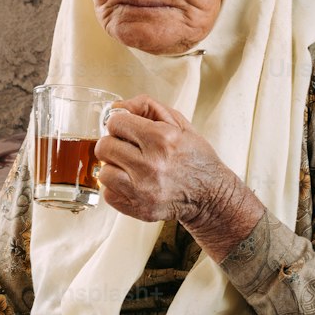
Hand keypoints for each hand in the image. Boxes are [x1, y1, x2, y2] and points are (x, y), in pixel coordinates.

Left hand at [94, 94, 263, 259]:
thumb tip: (116, 106)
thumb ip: (146, 106)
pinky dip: (117, 188)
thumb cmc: (194, 157)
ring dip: (114, 167)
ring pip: (103, 172)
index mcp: (161, 139)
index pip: (114, 123)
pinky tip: (133, 183)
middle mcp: (150, 165)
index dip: (119, 124)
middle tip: (127, 148)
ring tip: (130, 167)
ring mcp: (142, 190)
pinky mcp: (138, 208)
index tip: (127, 129)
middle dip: (113, 144)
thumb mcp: (179, 123)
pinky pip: (109, 194)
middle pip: (104, 147)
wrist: (210, 195)